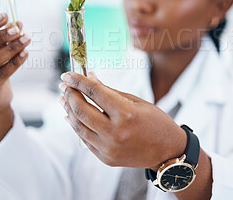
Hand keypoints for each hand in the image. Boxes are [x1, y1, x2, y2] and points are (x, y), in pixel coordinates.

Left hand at [59, 72, 185, 168]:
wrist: (168, 151)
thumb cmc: (156, 122)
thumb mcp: (136, 102)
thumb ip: (110, 91)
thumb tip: (90, 78)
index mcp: (126, 114)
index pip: (94, 92)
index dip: (78, 81)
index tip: (67, 74)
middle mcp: (115, 132)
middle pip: (82, 110)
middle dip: (70, 95)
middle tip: (64, 85)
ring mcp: (109, 148)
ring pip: (78, 126)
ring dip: (68, 110)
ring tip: (64, 99)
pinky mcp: (106, 158)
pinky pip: (85, 139)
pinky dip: (76, 126)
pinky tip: (72, 116)